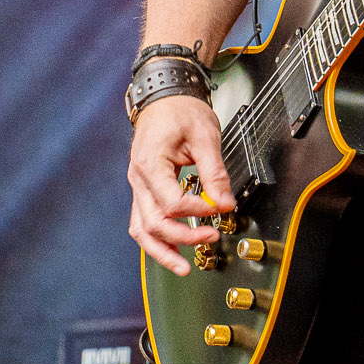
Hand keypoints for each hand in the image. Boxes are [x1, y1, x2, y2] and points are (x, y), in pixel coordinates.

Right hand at [127, 94, 235, 275]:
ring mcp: (138, 185)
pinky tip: (172, 250)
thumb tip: (225, 202)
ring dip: (162, 251)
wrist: (164, 96)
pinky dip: (156, 239)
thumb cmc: (180, 110)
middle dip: (183, 238)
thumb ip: (214, 173)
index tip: (219, 208)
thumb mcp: (205, 136)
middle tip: (211, 238)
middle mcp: (138, 178)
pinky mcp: (143, 189)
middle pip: (153, 223)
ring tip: (183, 268)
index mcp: (150, 164)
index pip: (172, 202)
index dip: (197, 211)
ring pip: (142, 229)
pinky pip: (143, 220)